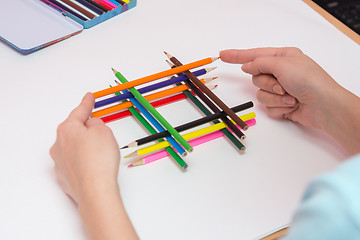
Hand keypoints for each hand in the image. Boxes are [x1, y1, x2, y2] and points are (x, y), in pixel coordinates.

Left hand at [50, 93, 137, 239]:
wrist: (95, 191)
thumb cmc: (99, 160)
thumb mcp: (104, 131)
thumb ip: (97, 123)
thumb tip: (91, 125)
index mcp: (67, 129)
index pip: (79, 112)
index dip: (87, 103)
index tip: (89, 97)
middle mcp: (59, 145)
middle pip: (74, 131)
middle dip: (87, 129)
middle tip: (101, 131)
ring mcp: (60, 162)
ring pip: (74, 148)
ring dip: (86, 147)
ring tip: (102, 154)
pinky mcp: (64, 177)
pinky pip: (75, 163)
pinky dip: (84, 162)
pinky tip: (95, 166)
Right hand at [220, 47, 340, 128]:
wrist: (323, 106)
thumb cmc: (308, 80)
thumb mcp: (282, 64)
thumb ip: (259, 63)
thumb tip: (246, 66)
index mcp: (282, 57)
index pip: (254, 55)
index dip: (237, 56)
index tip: (223, 55)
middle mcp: (281, 72)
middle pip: (256, 77)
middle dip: (267, 84)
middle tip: (282, 85)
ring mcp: (281, 89)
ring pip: (261, 94)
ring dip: (275, 97)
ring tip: (290, 97)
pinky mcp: (281, 104)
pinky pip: (268, 107)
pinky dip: (279, 107)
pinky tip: (292, 105)